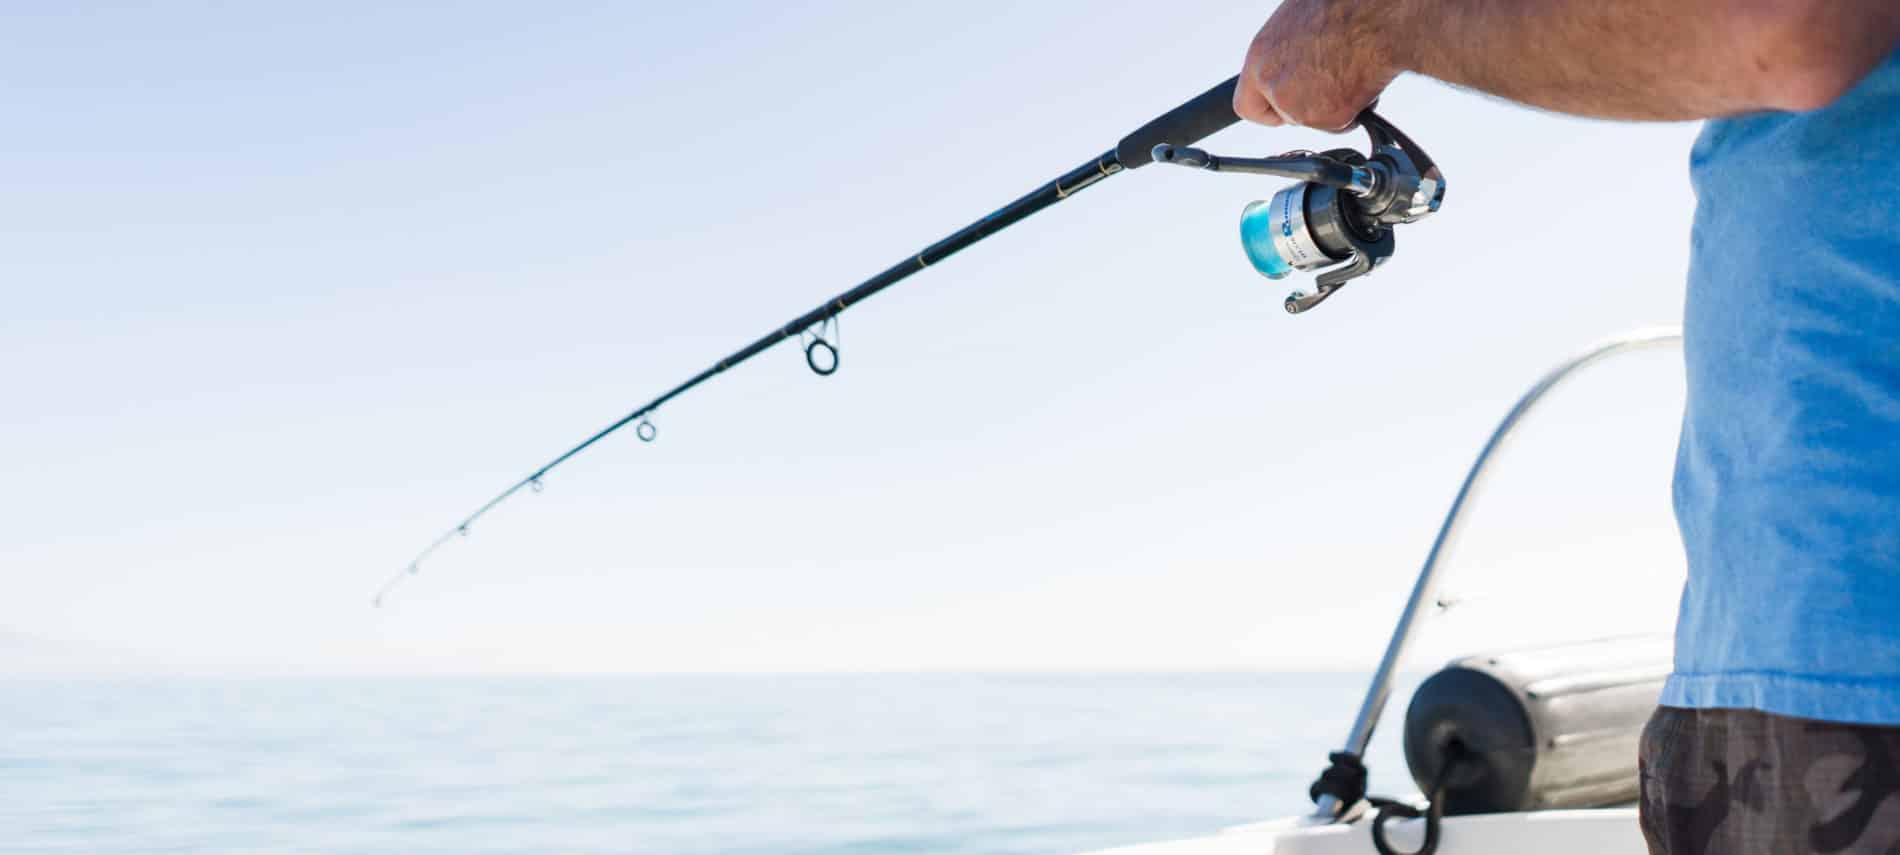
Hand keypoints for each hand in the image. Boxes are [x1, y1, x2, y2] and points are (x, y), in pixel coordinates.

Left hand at [1235, 0, 1402, 130]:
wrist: (1375, 19)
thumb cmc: (1341, 10)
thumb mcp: (1296, 24)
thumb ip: (1285, 54)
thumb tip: (1291, 61)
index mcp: (1261, 58)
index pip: (1246, 105)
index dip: (1267, 109)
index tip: (1279, 108)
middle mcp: (1275, 85)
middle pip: (1285, 114)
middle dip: (1305, 106)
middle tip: (1327, 84)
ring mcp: (1300, 106)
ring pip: (1313, 119)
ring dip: (1330, 105)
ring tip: (1348, 71)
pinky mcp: (1329, 118)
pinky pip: (1340, 123)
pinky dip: (1353, 110)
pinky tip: (1360, 82)